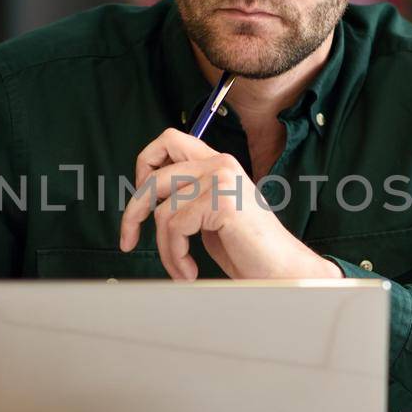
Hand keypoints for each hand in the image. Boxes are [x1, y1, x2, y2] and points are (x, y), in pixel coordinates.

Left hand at [117, 128, 340, 281]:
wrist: (282, 270)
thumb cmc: (249, 249)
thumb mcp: (210, 215)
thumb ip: (187, 198)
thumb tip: (145, 199)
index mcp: (218, 163)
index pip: (169, 140)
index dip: (145, 164)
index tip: (140, 196)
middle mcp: (220, 164)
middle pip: (154, 177)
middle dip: (134, 213)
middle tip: (128, 239)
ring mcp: (221, 180)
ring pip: (162, 211)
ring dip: (165, 249)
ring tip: (181, 269)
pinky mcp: (221, 202)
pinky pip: (174, 229)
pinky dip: (176, 256)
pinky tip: (189, 271)